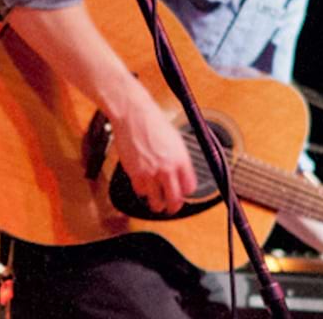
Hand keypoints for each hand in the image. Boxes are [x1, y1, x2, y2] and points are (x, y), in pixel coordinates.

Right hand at [109, 86, 197, 213]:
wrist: (133, 114)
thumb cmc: (152, 121)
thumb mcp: (174, 139)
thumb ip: (179, 158)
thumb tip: (181, 172)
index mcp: (181, 159)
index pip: (190, 187)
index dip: (187, 193)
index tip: (183, 194)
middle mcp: (168, 168)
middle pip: (175, 199)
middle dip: (174, 206)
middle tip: (171, 207)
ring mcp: (151, 172)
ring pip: (156, 200)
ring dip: (157, 204)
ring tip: (156, 204)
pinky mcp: (135, 173)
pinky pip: (140, 191)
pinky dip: (142, 191)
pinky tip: (143, 187)